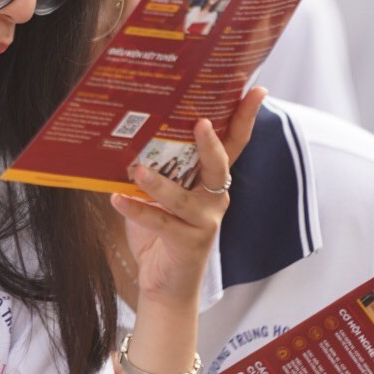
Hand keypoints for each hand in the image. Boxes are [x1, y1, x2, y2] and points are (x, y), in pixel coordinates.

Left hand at [111, 89, 265, 306]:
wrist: (164, 283)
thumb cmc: (160, 231)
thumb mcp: (159, 194)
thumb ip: (156, 167)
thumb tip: (131, 133)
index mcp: (211, 181)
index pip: (233, 144)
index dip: (245, 118)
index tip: (256, 90)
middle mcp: (214, 199)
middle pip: (219, 165)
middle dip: (211, 142)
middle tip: (200, 122)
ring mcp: (204, 222)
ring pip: (184, 197)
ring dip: (159, 182)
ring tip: (136, 168)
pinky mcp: (188, 243)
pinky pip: (161, 223)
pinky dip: (137, 210)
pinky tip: (117, 199)